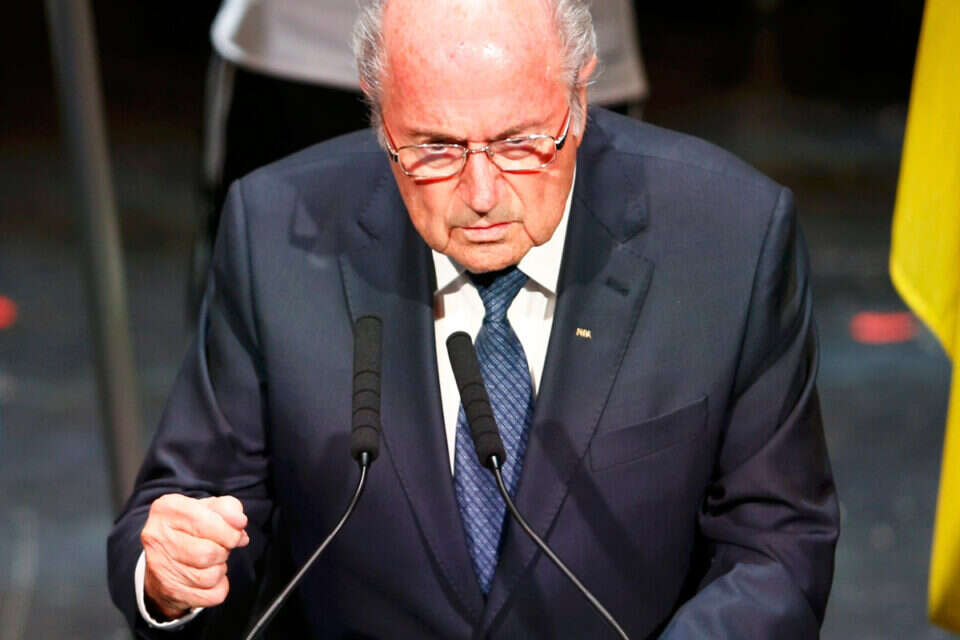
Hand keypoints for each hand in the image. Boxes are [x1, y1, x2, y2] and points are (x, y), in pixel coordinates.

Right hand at [141, 494, 249, 619]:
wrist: (167, 557)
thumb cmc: (192, 528)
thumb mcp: (209, 508)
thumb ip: (228, 508)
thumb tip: (239, 522)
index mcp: (167, 509)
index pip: (205, 523)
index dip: (230, 530)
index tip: (236, 532)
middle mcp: (157, 537)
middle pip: (209, 553)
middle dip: (225, 551)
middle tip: (221, 547)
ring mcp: (159, 567)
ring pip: (210, 577)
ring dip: (221, 569)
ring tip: (213, 561)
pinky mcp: (168, 591)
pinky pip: (212, 595)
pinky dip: (219, 587)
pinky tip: (209, 577)